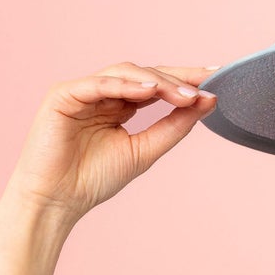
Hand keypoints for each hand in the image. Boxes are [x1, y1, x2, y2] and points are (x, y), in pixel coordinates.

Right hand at [5, 62, 218, 221]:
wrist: (57, 201)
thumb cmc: (93, 179)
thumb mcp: (144, 151)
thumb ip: (174, 127)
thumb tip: (206, 102)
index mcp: (119, 105)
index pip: (156, 86)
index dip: (184, 80)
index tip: (216, 78)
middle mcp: (101, 93)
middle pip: (144, 74)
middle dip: (176, 79)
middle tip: (204, 87)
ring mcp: (82, 91)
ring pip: (125, 73)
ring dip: (157, 82)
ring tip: (184, 94)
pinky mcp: (63, 95)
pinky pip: (98, 83)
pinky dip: (125, 85)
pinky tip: (150, 90)